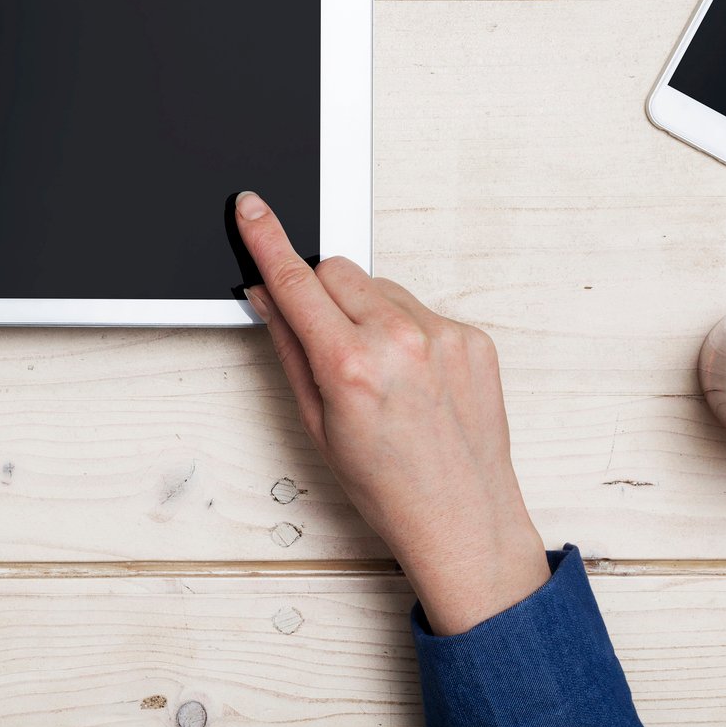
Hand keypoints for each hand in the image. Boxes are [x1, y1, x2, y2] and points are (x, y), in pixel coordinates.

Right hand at [233, 190, 548, 634]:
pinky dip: (408, 332)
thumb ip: (289, 349)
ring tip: (380, 374)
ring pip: (380, 287)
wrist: (462, 518)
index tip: (252, 209)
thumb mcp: (317, 424)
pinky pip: (421, 309)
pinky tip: (413, 379)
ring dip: (367, 313)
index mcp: (351, 366)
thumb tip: (268, 297)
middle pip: (337, 271)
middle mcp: (400, 341)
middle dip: (320, 295)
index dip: (266, 240)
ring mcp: (443, 336)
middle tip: (327, 343)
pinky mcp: (473, 337)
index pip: (295, 281)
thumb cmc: (388, 486)